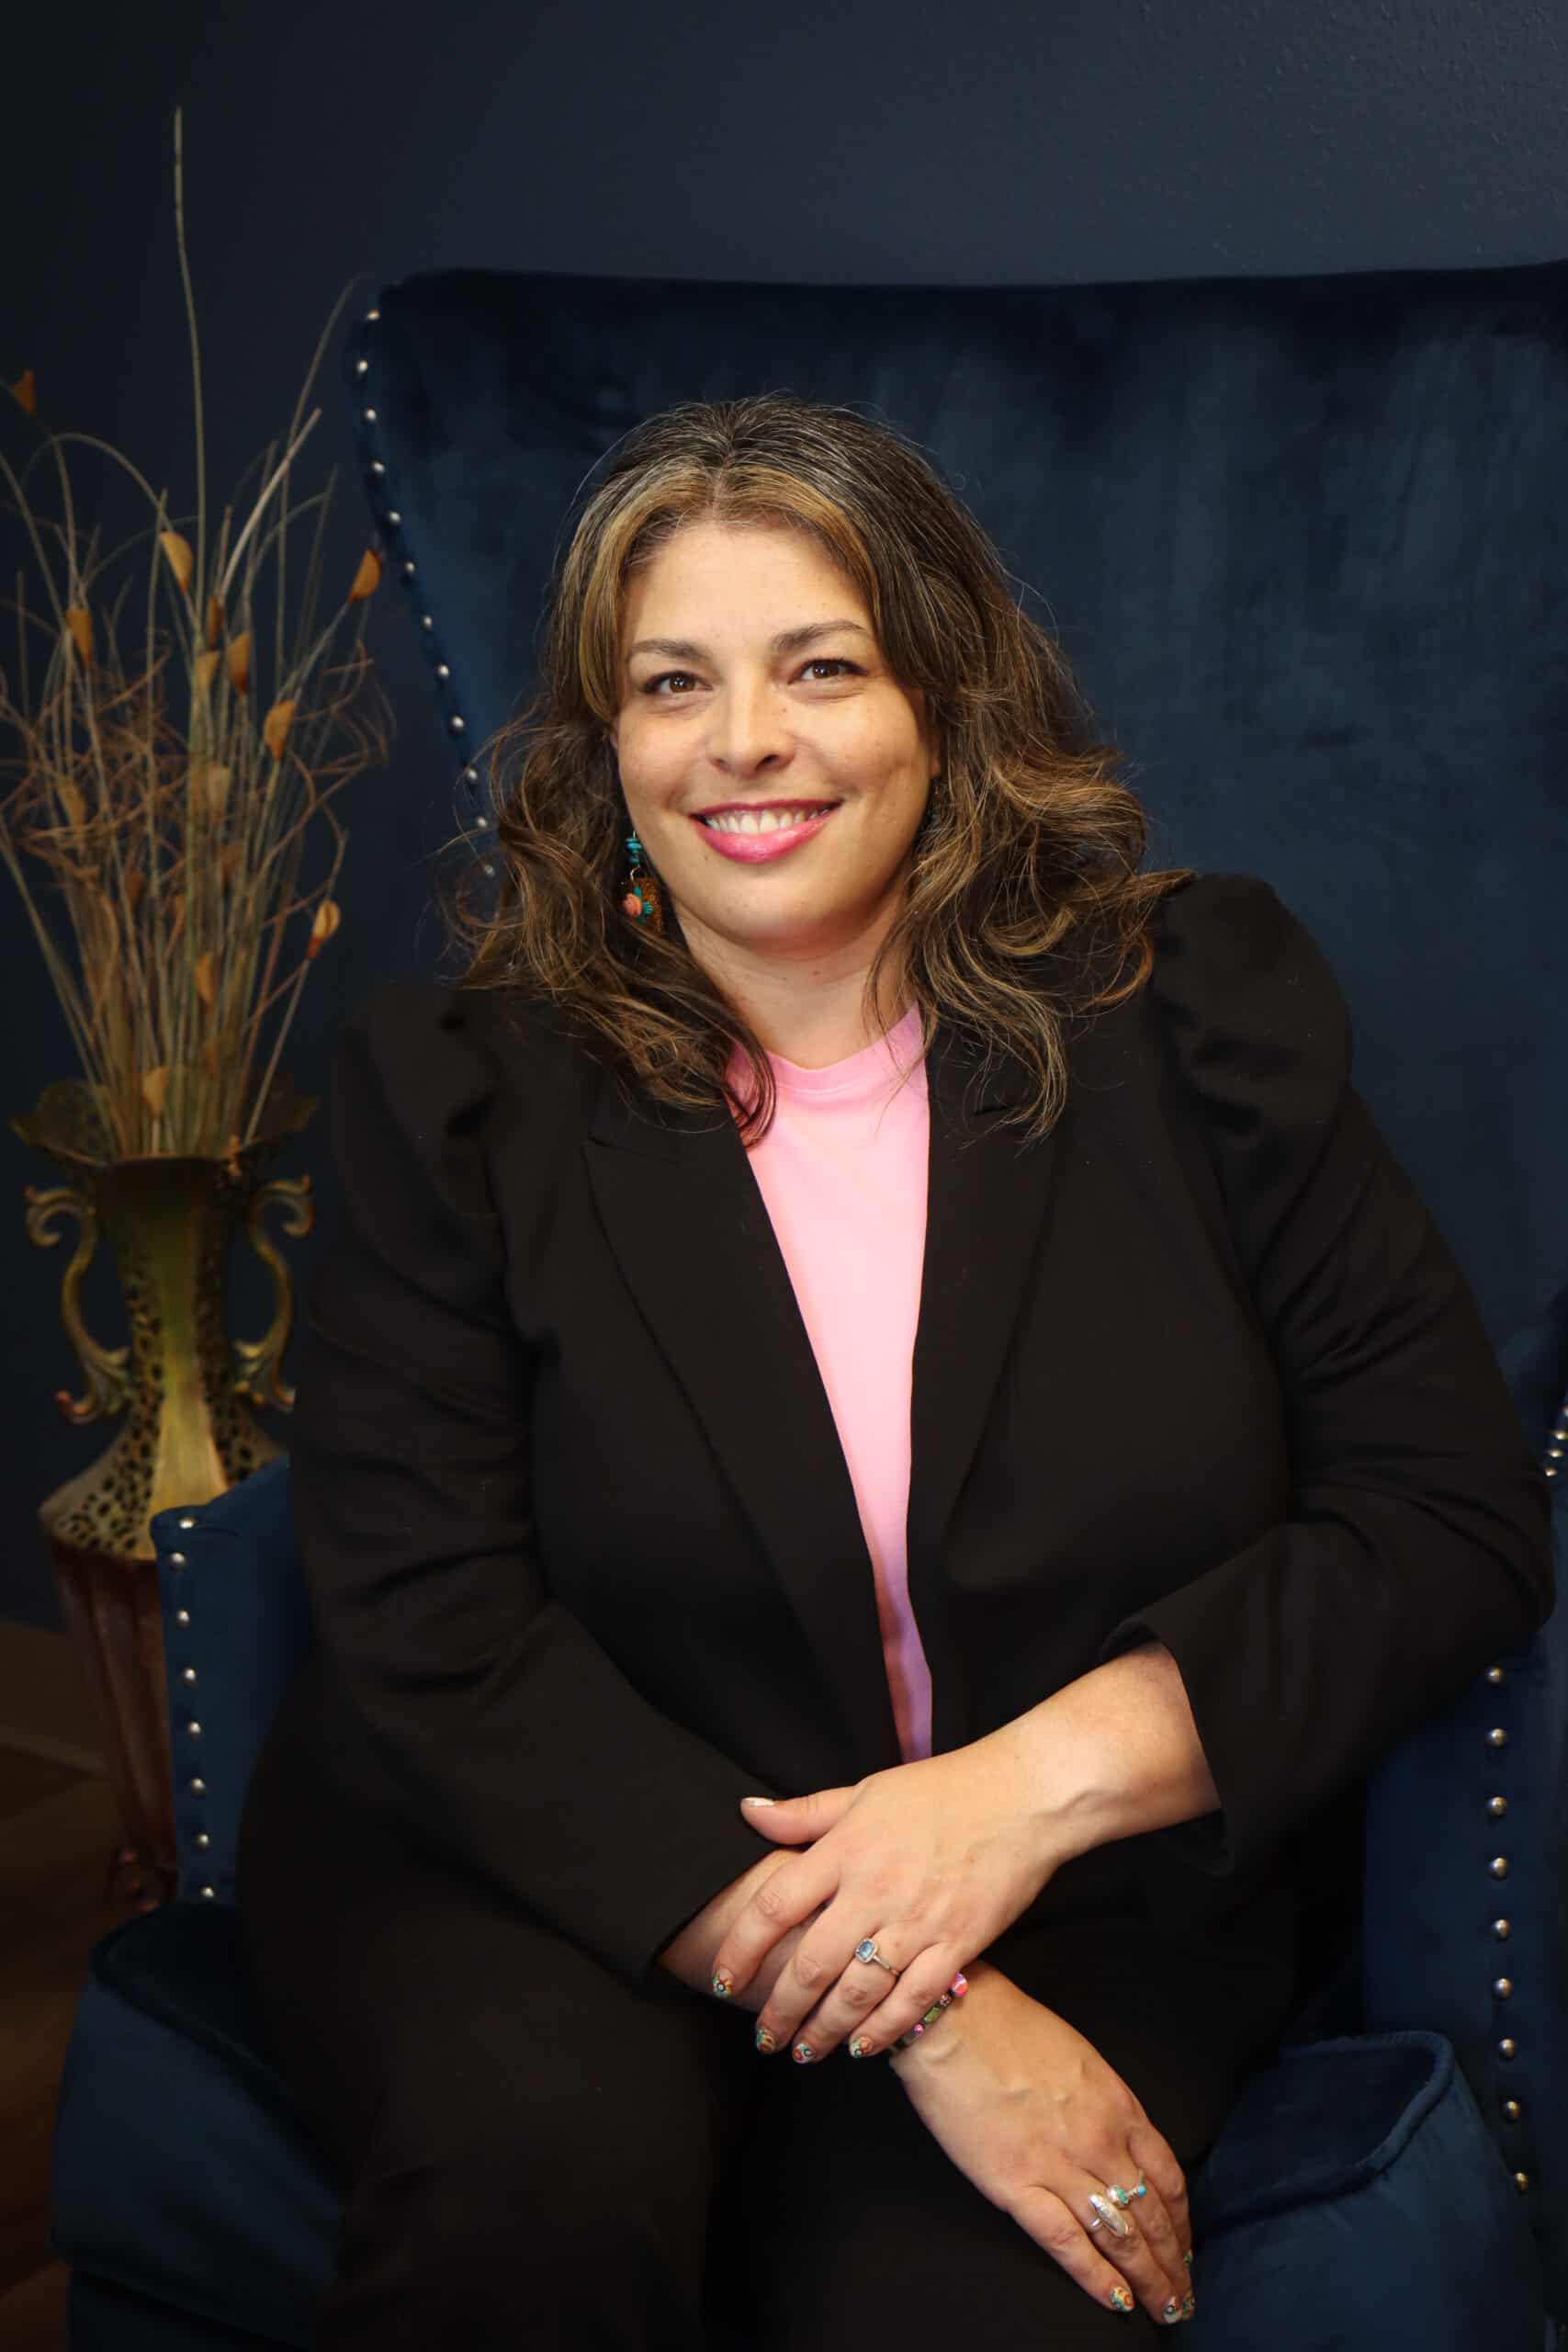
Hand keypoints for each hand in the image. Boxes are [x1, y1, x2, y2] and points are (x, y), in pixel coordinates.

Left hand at [712, 1734, 1058, 2061]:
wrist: (1021, 1797)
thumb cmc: (940, 1790)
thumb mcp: (865, 1790)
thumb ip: (805, 1812)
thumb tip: (747, 1812)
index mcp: (846, 1849)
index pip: (776, 1906)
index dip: (742, 1948)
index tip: (725, 1979)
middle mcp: (874, 1890)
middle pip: (810, 1964)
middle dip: (779, 2010)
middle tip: (763, 2039)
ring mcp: (917, 1920)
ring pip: (857, 1992)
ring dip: (824, 2030)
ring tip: (805, 2051)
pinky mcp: (958, 1943)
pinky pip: (913, 1999)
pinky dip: (883, 2029)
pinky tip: (862, 2046)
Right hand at [892, 1962, 1195, 2326]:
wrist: (956, 2020)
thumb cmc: (1012, 2028)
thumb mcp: (1081, 2058)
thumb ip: (1107, 2105)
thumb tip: (1120, 2143)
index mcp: (1119, 2107)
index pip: (1169, 2179)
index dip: (1181, 2224)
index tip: (1185, 2250)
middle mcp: (1101, 2142)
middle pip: (1152, 2218)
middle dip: (1173, 2266)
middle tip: (1183, 2300)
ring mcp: (1061, 2167)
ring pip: (1121, 2238)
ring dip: (1148, 2282)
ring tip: (1164, 2312)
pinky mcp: (1017, 2187)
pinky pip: (1067, 2243)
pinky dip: (1096, 2278)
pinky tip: (1117, 2302)